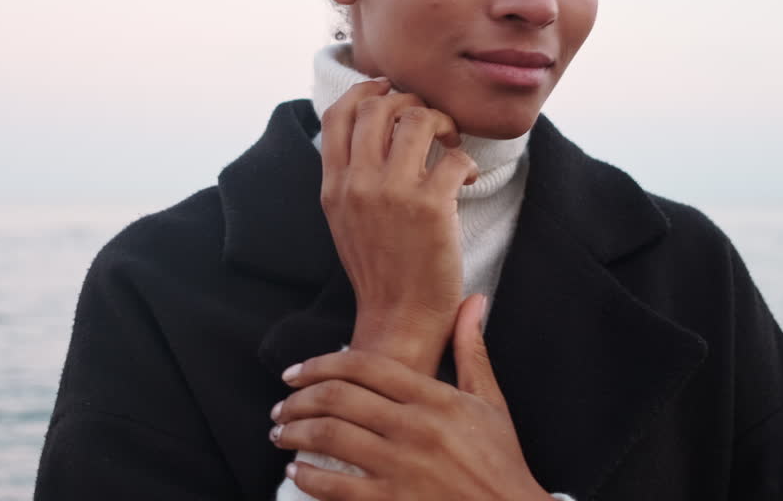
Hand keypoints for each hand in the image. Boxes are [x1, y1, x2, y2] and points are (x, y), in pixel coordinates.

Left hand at [270, 295, 549, 500]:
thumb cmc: (501, 462)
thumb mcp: (491, 402)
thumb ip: (472, 349)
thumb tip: (474, 300)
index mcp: (435, 399)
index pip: (365, 366)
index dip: (320, 364)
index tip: (295, 373)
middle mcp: (415, 429)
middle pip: (339, 398)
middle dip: (299, 399)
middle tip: (281, 406)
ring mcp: (402, 469)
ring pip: (330, 438)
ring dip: (295, 434)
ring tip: (281, 434)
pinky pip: (336, 487)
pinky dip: (308, 477)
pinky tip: (297, 471)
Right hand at [319, 79, 478, 374]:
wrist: (398, 318)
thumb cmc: (379, 268)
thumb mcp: (344, 219)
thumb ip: (349, 176)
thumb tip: (367, 128)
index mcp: (333, 186)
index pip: (337, 114)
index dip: (365, 90)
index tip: (388, 88)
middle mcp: (358, 184)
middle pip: (377, 106)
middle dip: (408, 102)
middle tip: (427, 121)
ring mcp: (393, 194)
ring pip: (417, 119)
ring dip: (440, 122)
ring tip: (449, 142)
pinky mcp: (431, 206)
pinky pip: (455, 156)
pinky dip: (467, 161)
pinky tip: (468, 178)